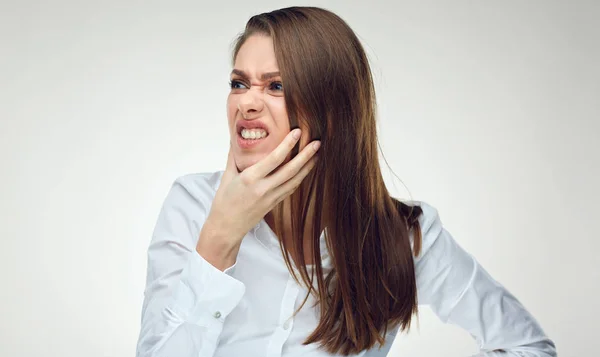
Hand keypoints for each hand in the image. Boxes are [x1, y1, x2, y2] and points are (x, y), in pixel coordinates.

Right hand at [197, 128, 320, 268]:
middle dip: (306, 155)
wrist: (226, 227)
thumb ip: (234, 156)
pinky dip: (300, 178)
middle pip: (290, 170)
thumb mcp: (227, 176)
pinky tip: (306, 170)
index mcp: (250, 178)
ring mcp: (271, 198)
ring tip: (317, 155)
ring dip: (307, 167)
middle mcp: (263, 188)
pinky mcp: (274, 204)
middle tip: (317, 143)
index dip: (288, 144)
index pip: (274, 159)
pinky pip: (290, 189)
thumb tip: (235, 137)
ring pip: (295, 181)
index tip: (297, 132)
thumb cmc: (224, 202)